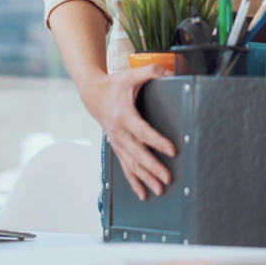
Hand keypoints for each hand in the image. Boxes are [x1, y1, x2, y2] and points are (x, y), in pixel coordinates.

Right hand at [84, 65, 176, 200]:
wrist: (92, 94)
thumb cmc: (114, 85)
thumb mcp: (132, 74)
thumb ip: (152, 71)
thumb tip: (173, 72)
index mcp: (124, 115)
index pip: (143, 131)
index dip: (157, 141)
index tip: (172, 150)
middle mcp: (119, 132)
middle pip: (137, 153)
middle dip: (153, 167)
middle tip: (168, 177)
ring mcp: (117, 142)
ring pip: (131, 164)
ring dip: (145, 178)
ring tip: (159, 190)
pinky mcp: (117, 147)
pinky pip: (125, 167)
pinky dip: (134, 181)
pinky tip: (143, 193)